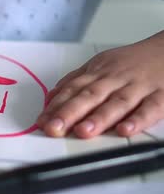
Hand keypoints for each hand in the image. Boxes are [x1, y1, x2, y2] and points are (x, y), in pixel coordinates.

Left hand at [37, 32, 163, 137]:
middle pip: (89, 96)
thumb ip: (76, 81)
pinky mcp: (162, 95)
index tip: (42, 121)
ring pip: (117, 102)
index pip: (72, 90)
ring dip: (99, 118)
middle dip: (69, 113)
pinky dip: (137, 119)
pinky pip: (150, 108)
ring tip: (83, 131)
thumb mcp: (101, 65)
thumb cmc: (133, 62)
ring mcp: (138, 87)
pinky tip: (125, 130)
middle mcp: (115, 79)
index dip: (55, 106)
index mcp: (98, 72)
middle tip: (53, 128)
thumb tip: (50, 98)